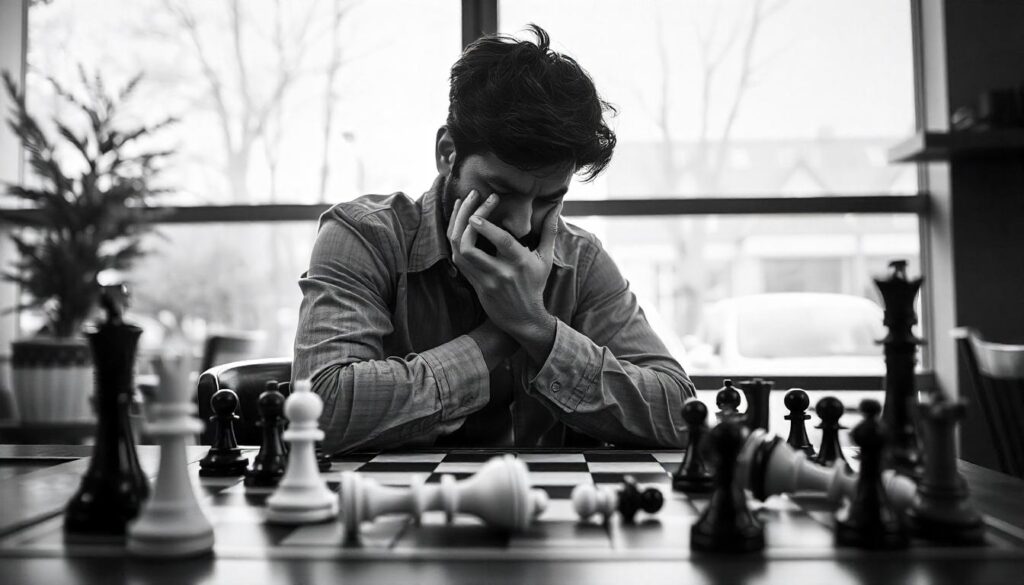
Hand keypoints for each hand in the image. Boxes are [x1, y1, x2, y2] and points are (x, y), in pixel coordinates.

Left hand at [447, 190, 561, 339]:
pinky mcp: (474, 283)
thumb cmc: (535, 284)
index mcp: (519, 263)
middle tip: (471, 196)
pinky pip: (458, 259)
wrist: (523, 318)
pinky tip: (458, 221)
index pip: (502, 243)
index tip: (477, 213)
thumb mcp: (546, 259)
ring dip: (456, 226)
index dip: (487, 228)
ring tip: (462, 204)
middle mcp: (499, 272)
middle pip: (471, 246)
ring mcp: (484, 279)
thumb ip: (549, 231)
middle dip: (466, 219)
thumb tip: (557, 206)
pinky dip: (454, 238)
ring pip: (460, 252)